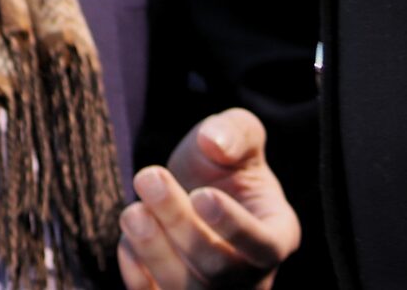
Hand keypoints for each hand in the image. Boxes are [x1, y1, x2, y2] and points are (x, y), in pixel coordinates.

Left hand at [117, 108, 300, 289]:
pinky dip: (136, 273)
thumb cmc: (223, 165)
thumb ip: (234, 131)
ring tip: (132, 211)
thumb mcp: (237, 133)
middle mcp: (251, 277)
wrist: (193, 190)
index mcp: (278, 235)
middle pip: (217, 268)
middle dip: (179, 223)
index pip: (263, 246)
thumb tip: (214, 141)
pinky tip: (128, 238)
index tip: (201, 195)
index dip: (233, 226)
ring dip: (153, 250)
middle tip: (149, 177)